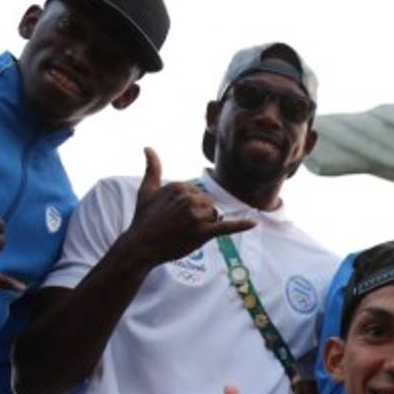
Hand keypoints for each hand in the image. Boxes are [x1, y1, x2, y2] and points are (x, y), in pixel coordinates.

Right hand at [121, 148, 254, 268]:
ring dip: (204, 225)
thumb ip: (152, 169)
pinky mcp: (202, 233)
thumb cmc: (143, 219)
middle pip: (208, 204)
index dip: (188, 207)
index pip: (198, 193)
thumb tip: (148, 147)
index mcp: (179, 186)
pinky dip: (240, 225)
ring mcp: (196, 216)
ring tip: (185, 232)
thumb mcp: (146, 191)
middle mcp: (189, 198)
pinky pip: (226, 226)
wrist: (140, 246)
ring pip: (214, 215)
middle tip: (178, 226)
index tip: (172, 215)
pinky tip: (253, 223)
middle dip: (198, 216)